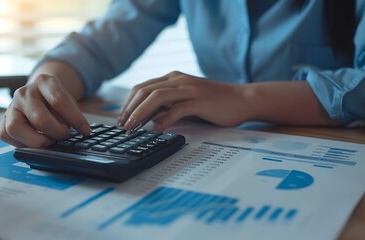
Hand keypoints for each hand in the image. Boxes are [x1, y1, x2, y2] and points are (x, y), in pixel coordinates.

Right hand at [0, 74, 90, 147]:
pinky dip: (21, 143)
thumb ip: (73, 115)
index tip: (86, 131)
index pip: (60, 100)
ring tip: (49, 140)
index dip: (75, 119)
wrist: (38, 93)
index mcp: (44, 82)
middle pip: (40, 118)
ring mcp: (11, 105)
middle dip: (57, 132)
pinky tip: (34, 141)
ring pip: (16, 128)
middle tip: (64, 135)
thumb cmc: (55, 101)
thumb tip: (82, 132)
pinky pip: (6, 134)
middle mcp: (24, 92)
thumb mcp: (68, 102)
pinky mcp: (3, 119)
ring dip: (37, 140)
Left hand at [118, 71, 251, 130]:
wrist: (242, 99)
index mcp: (173, 78)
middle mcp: (178, 79)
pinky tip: (157, 129)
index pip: (142, 87)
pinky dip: (164, 119)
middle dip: (130, 109)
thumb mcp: (186, 101)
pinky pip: (177, 109)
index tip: (122, 119)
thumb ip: (168, 106)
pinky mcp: (200, 100)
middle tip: (122, 125)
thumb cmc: (213, 103)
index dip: (128, 103)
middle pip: (145, 91)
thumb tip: (148, 119)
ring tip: (132, 127)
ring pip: (157, 97)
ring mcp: (189, 89)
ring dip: (141, 113)